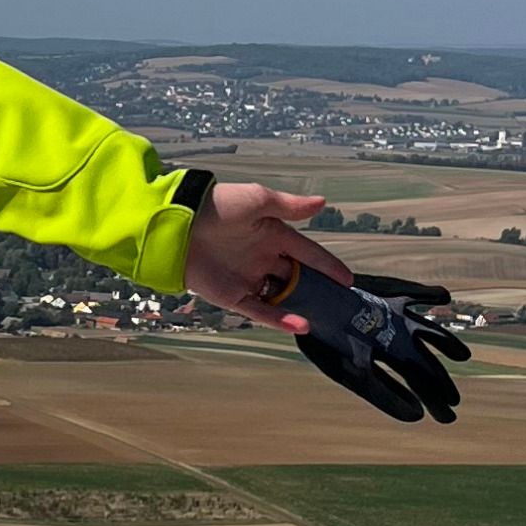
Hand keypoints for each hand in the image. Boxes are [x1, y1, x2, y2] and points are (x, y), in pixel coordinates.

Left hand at [182, 182, 355, 333]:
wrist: (178, 225)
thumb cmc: (217, 205)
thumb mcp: (257, 200)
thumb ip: (289, 206)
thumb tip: (322, 203)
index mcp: (271, 234)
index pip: (307, 253)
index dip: (327, 265)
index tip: (347, 280)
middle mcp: (262, 258)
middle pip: (297, 278)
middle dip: (317, 290)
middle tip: (339, 304)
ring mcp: (248, 278)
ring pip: (281, 297)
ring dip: (302, 307)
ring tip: (325, 318)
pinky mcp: (232, 296)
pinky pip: (261, 311)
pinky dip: (280, 319)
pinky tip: (301, 324)